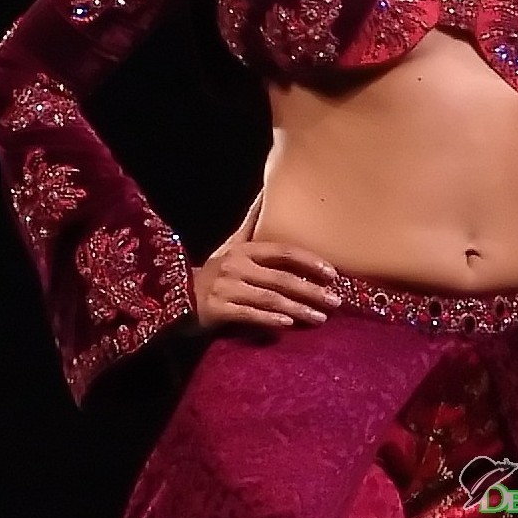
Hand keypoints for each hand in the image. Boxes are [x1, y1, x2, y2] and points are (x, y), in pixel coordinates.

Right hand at [190, 191, 343, 332]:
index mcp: (244, 249)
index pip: (283, 251)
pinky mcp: (218, 310)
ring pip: (269, 299)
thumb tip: (267, 192)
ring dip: (298, 309)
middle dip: (311, 291)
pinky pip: (249, 315)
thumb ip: (253, 222)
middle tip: (335, 301)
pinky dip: (270, 320)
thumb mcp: (233, 244)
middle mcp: (235, 266)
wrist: (183, 296)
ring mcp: (226, 288)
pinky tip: (288, 325)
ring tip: (321, 318)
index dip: (309, 261)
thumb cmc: (218, 270)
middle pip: (281, 278)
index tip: (333, 273)